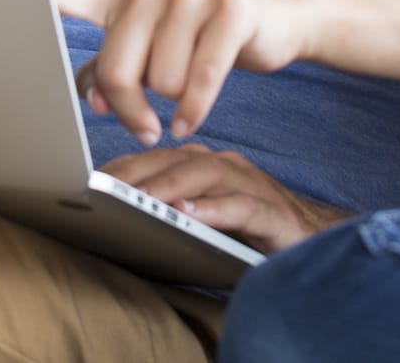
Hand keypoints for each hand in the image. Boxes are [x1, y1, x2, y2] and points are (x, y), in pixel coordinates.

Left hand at [49, 0, 309, 147]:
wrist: (275, 16)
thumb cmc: (197, 37)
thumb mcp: (149, 46)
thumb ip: (109, 68)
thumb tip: (85, 99)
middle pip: (115, 69)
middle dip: (127, 109)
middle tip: (141, 125)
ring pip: (159, 80)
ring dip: (168, 107)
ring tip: (177, 105)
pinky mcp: (230, 10)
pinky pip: (200, 80)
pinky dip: (194, 110)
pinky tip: (189, 120)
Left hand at [103, 142, 348, 253]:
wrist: (308, 241)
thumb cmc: (246, 231)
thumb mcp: (200, 217)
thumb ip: (168, 209)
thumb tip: (114, 216)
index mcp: (205, 165)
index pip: (158, 158)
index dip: (124, 167)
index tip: (91, 181)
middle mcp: (226, 167)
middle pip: (177, 160)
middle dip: (139, 173)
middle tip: (106, 190)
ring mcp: (250, 185)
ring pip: (206, 175)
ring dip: (171, 187)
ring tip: (142, 202)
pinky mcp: (272, 212)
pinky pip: (241, 206)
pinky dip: (214, 210)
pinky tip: (191, 216)